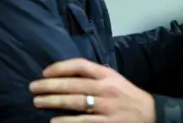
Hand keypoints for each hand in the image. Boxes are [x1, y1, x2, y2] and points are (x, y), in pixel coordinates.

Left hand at [30, 58, 155, 122]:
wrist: (149, 114)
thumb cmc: (126, 95)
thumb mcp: (114, 79)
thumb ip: (94, 76)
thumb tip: (65, 75)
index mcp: (108, 75)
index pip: (81, 66)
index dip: (61, 67)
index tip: (45, 72)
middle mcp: (106, 89)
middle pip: (73, 85)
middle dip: (50, 86)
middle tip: (33, 87)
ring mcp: (106, 107)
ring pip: (75, 103)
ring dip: (53, 102)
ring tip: (38, 102)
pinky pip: (82, 122)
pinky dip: (66, 121)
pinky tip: (54, 121)